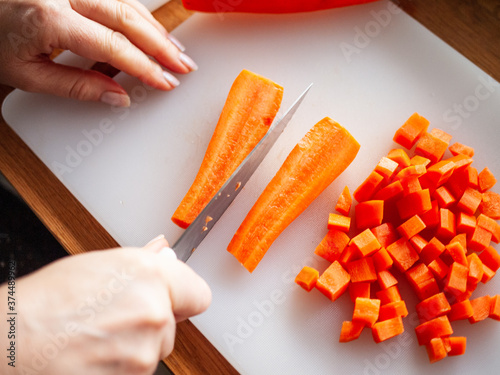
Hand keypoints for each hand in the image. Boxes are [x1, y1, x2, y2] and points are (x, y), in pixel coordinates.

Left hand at [0, 0, 197, 105]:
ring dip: (155, 28)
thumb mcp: (28, 75)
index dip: (145, 67)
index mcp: (51, 17)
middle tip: (184, 66)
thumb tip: (117, 97)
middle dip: (161, 46)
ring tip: (176, 51)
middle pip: (127, 19)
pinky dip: (138, 13)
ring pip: (126, 2)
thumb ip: (76, 86)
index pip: (114, 46)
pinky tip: (152, 28)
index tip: (165, 82)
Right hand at [2, 235, 210, 374]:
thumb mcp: (101, 264)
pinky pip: (138, 369)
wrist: (12, 341)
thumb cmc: (48, 300)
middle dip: (153, 320)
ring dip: (136, 345)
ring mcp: (145, 353)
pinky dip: (122, 364)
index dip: (184, 295)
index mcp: (152, 276)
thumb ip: (144, 262)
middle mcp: (155, 313)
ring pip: (155, 350)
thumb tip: (167, 256)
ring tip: (98, 334)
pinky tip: (95, 352)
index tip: (174, 297)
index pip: (199, 294)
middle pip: (174, 324)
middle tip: (116, 314)